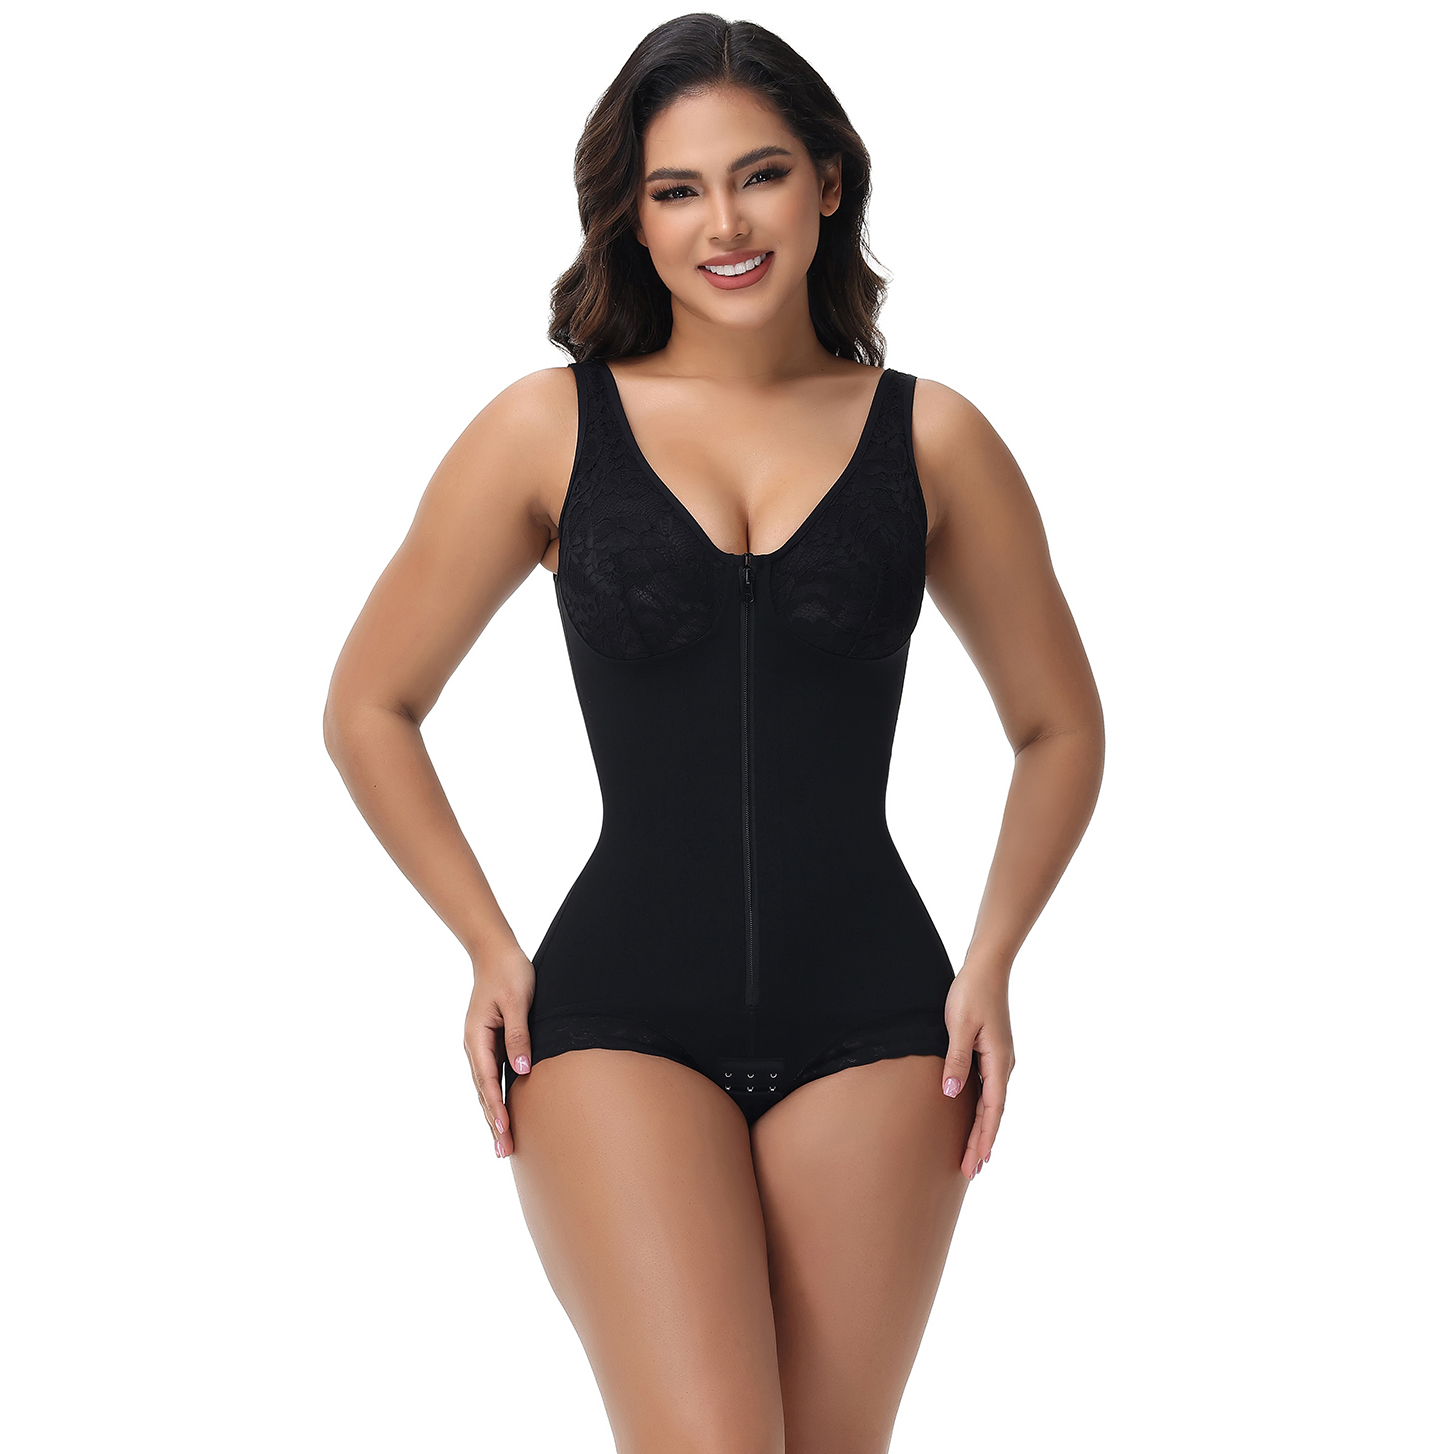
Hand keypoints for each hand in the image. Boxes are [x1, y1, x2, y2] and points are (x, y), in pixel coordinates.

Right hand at [462, 943, 535, 1158]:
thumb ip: (519, 1035)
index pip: (487, 1080)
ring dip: (493, 1115)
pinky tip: (504, 1114)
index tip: (505, 1130)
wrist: (496, 954)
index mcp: (477, 1037)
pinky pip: (491, 1077)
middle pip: (483, 1091)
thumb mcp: (517, 1002)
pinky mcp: (489, 1044)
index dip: (496, 1107)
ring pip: (485, 1088)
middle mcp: (474, 1046)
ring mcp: (480, 1046)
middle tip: (503, 1152)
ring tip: (502, 1144)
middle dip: (493, 1122)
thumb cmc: (510, 974)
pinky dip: (495, 1098)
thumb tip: (522, 1070)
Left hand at [942, 954, 1014, 1181]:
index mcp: (998, 1061)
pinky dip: (982, 1111)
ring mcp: (999, 1060)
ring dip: (983, 1130)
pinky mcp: (992, 1054)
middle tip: (971, 1171)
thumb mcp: (959, 1026)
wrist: (986, 968)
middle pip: (994, 1112)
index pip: (992, 1108)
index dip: (984, 1136)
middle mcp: (1003, 1064)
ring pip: (992, 1103)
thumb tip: (952, 1093)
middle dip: (982, 1142)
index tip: (977, 1161)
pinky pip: (988, 1090)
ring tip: (974, 1157)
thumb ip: (957, 1060)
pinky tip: (975, 1121)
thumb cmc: (971, 993)